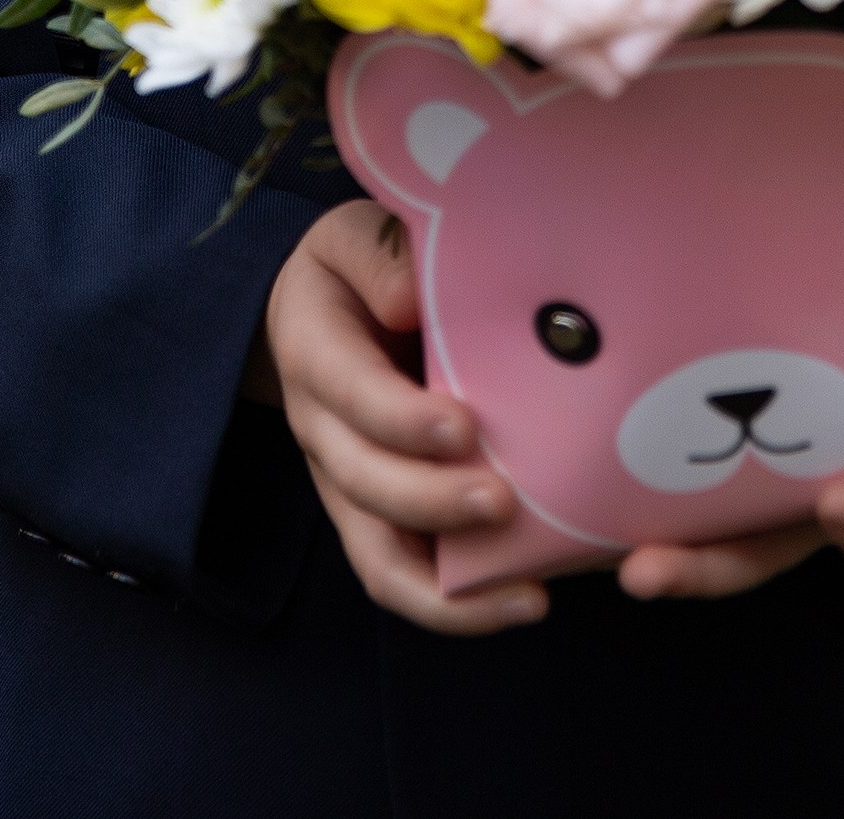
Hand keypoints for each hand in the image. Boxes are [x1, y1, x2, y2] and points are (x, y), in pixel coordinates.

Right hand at [253, 202, 548, 636]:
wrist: (323, 310)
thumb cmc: (356, 268)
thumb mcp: (356, 236)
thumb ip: (379, 257)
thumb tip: (409, 302)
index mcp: (315, 354)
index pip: (350, 395)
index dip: (401, 419)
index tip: (465, 426)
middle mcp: (323, 433)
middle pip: (366, 485)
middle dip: (434, 501)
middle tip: (505, 502)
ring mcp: (349, 486)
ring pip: (381, 556)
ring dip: (450, 587)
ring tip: (528, 593)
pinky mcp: (381, 518)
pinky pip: (408, 579)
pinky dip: (461, 607)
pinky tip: (526, 602)